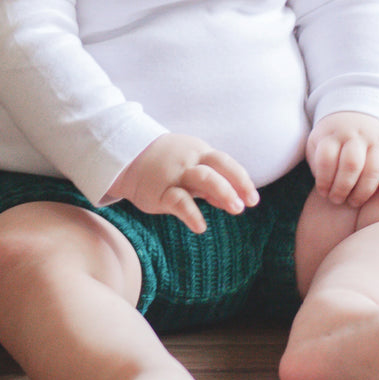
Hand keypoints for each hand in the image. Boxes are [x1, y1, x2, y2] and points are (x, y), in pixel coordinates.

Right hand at [110, 133, 259, 233]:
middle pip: (218, 167)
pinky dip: (192, 213)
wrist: (125, 156)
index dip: (242, 180)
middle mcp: (189, 161)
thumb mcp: (189, 168)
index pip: (225, 163)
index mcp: (199, 152)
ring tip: (234, 208)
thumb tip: (235, 201)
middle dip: (235, 184)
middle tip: (245, 204)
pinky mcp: (159, 191)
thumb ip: (211, 184)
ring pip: (202, 178)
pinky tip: (201, 227)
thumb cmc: (164, 164)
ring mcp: (174, 174)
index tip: (253, 198)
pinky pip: (179, 201)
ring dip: (222, 191)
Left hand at [306, 111, 378, 206]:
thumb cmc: (333, 139)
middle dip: (343, 187)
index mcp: (333, 134)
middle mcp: (356, 136)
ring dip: (363, 191)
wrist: (357, 116)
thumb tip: (325, 188)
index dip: (324, 179)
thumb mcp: (317, 143)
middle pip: (351, 164)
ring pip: (374, 169)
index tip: (323, 192)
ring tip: (353, 203)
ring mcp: (376, 142)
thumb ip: (317, 162)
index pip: (327, 157)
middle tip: (336, 200)